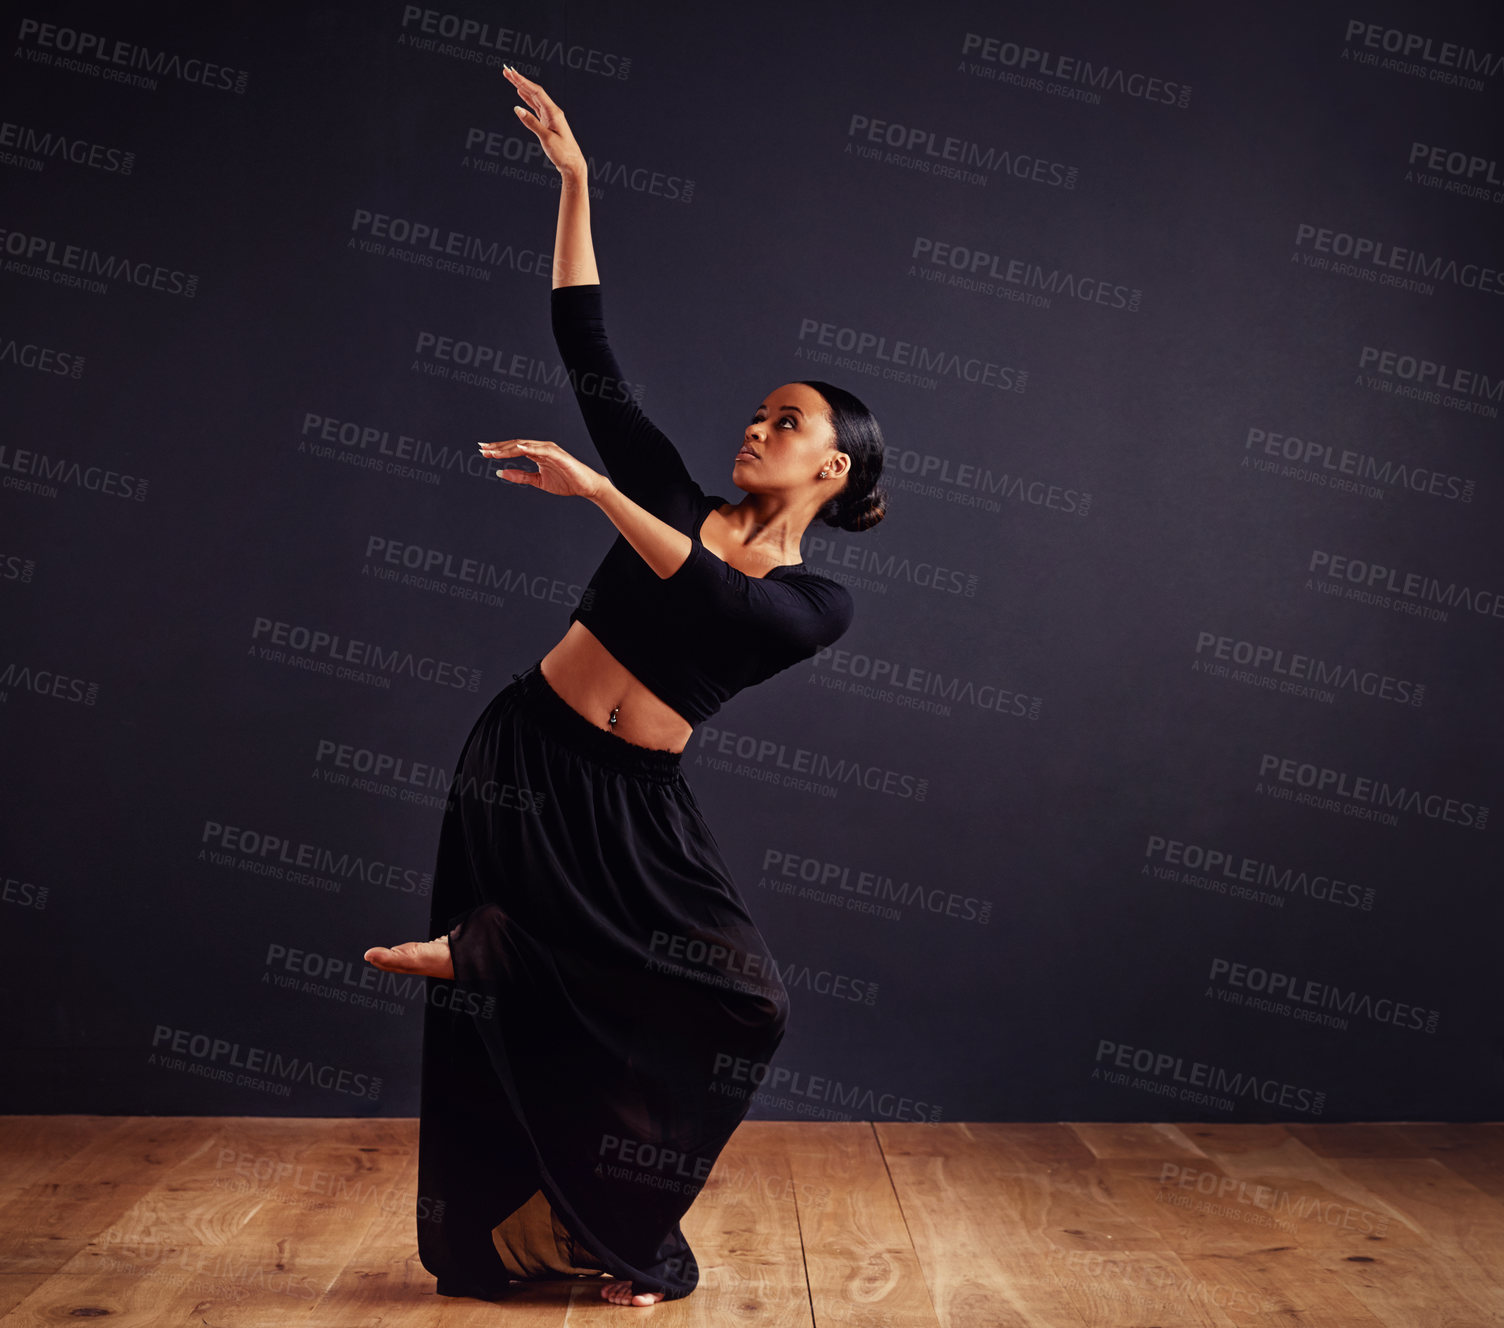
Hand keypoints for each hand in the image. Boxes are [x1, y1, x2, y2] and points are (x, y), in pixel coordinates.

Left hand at [480, 438, 606, 500]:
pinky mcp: (558, 454)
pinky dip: (529, 448)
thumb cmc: (566, 482)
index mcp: (537, 453)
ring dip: (508, 448)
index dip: (499, 450)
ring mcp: (550, 449)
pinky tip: (517, 449)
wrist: (586, 486)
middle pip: (516, 444)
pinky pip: (541, 449)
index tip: (484, 451)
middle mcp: (542, 448)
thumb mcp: (538, 481)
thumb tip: (501, 472)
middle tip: (482, 448)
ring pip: (525, 445)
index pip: (514, 448)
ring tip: (493, 451)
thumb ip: (521, 476)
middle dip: (498, 447)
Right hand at [504, 66, 585, 177]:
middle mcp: (552, 111)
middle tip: (506, 71)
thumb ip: (531, 123)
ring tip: (511, 78)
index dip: (523, 81)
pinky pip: (536, 107)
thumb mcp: (546, 138)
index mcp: (553, 112)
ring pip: (534, 98)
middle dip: (520, 81)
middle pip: (534, 92)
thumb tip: (517, 109)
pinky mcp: (548, 123)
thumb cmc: (563, 153)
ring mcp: (550, 116)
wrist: (573, 165)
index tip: (511, 73)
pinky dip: (527, 99)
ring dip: (522, 88)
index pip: (536, 92)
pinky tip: (521, 94)